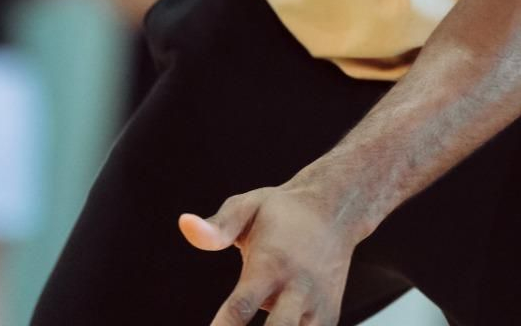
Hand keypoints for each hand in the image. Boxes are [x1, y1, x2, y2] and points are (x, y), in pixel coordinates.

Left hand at [180, 182, 360, 325]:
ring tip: (264, 325)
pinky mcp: (329, 317)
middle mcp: (297, 288)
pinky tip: (278, 325)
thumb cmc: (283, 211)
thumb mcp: (248, 207)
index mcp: (270, 265)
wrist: (336, 209)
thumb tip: (184, 224)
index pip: (241, 307)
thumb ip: (217, 226)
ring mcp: (317, 306)